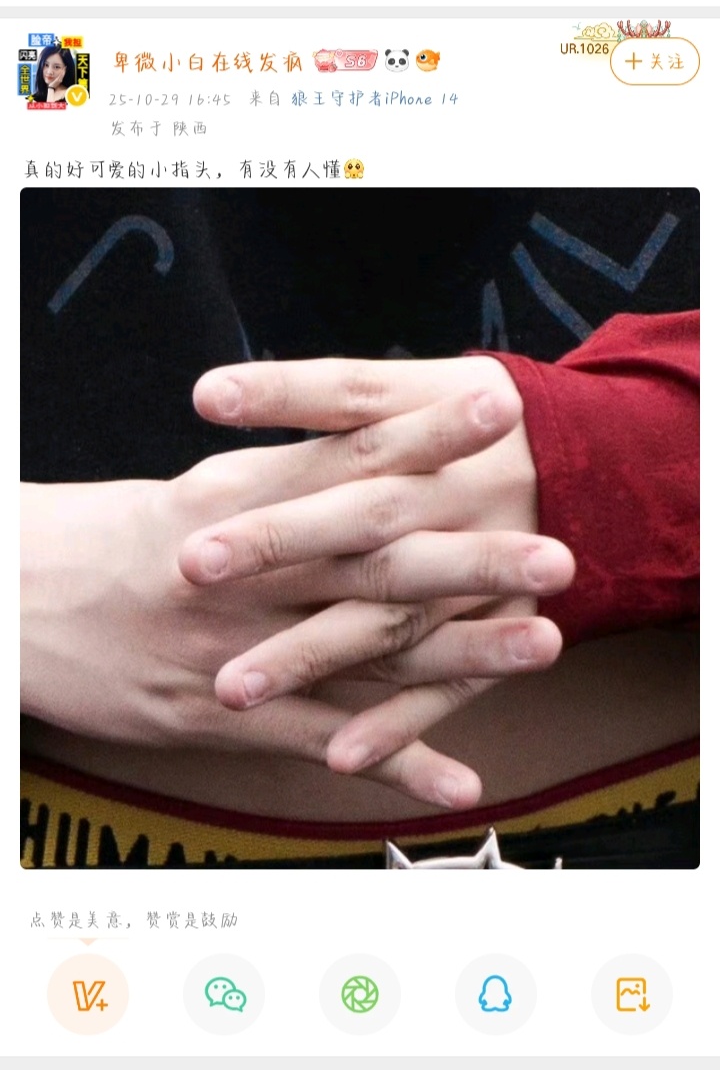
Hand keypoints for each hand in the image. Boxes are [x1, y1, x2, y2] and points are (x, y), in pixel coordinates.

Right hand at [21, 379, 564, 808]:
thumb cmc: (106, 543)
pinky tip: (460, 780)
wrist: (15, 599)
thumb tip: (352, 456)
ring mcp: (240, 643)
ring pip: (363, 647)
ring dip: (458, 652)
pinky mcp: (222, 714)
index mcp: (237, 499)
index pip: (345, 457)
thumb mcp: (190, 497)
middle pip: (374, 557)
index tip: (496, 408)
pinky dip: (392, 760)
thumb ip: (274, 482)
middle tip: (557, 552)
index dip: (425, 433)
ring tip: (543, 645)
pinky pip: (320, 740)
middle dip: (469, 555)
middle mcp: (250, 568)